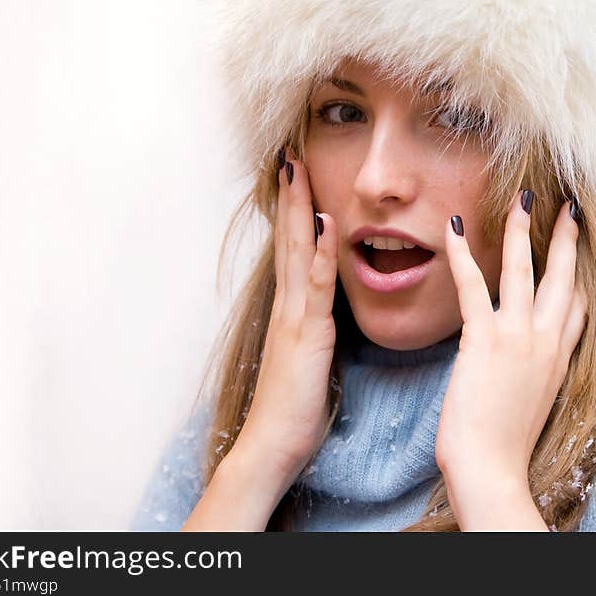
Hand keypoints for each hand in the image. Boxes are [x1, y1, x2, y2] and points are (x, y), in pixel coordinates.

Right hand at [234, 150, 338, 485]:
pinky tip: (324, 224)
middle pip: (288, 237)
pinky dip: (318, 252)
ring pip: (295, 250)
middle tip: (290, 152)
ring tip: (298, 169)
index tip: (297, 174)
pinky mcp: (307, 334)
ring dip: (298, 207)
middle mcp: (288, 304)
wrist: (272, 443)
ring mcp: (295, 316)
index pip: (292, 247)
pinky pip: (315, 287)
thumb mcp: (308, 357)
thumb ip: (313, 328)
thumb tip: (323, 309)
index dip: (294, 209)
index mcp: (293, 308)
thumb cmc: (293, 405)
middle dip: (291, 193)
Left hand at [435, 191, 587, 525]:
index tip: (577, 246)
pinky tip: (453, 227)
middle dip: (567, 238)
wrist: (492, 469)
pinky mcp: (485, 339)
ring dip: (523, 229)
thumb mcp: (536, 401)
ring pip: (525, 270)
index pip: (578, 305)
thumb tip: (534, 355)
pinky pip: (474, 285)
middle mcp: (548, 342)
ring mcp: (519, 338)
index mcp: (559, 358)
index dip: (579, 272)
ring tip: (522, 198)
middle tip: (568, 205)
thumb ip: (540, 370)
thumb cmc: (506, 442)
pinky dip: (462, 253)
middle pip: (565, 277)